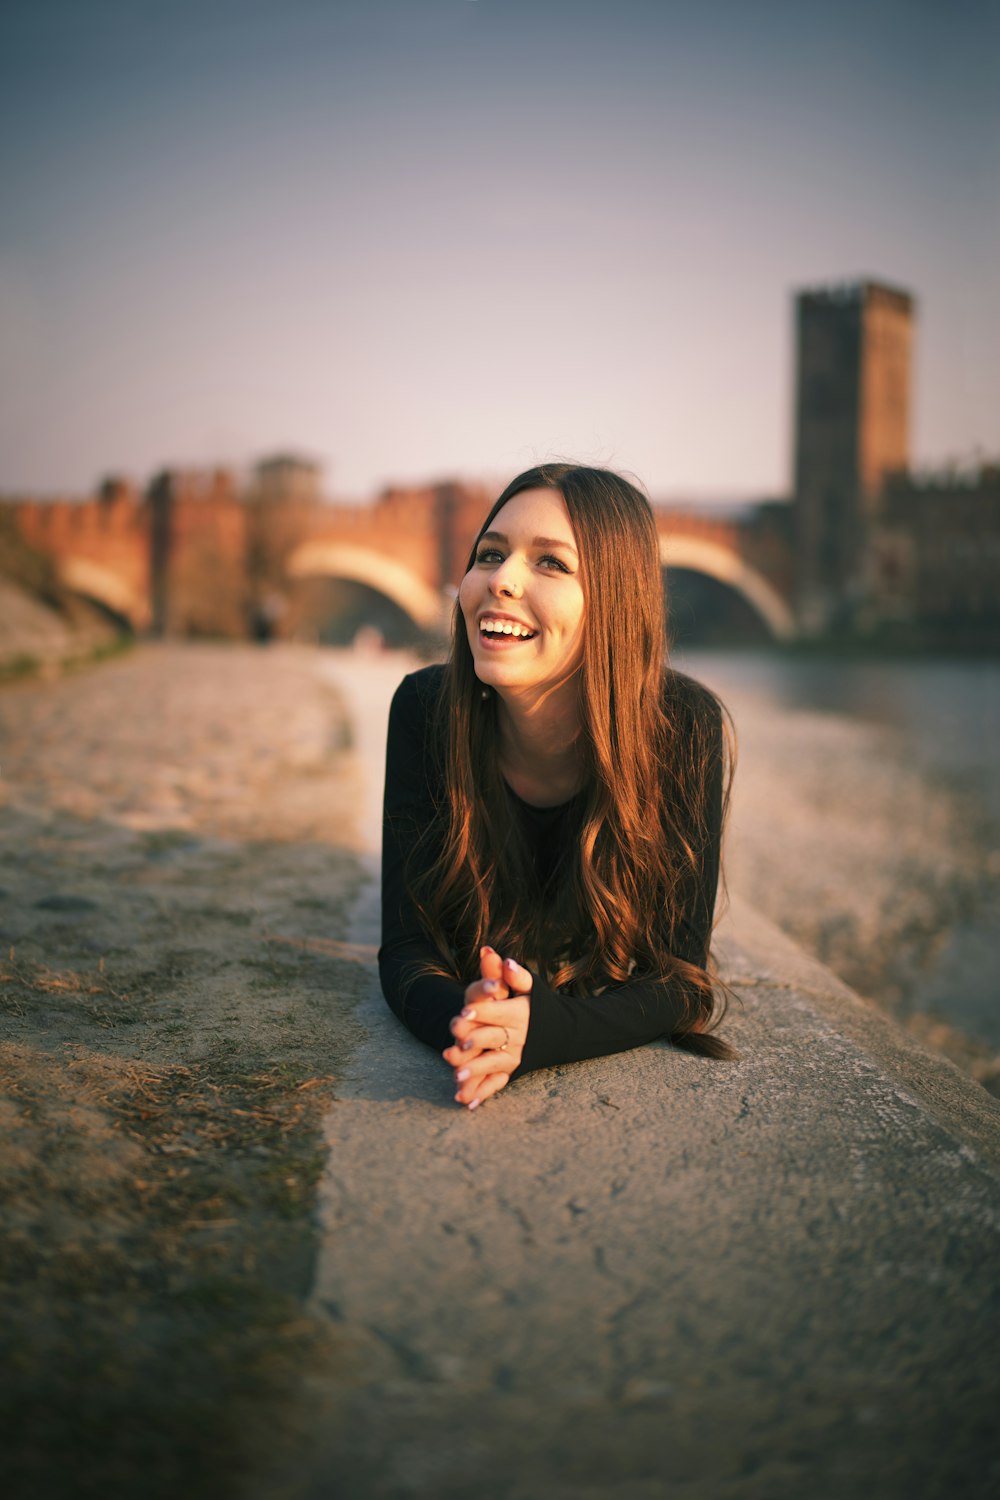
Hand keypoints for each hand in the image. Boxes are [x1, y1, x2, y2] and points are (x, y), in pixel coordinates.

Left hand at [442, 947, 531, 1109]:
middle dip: (474, 1041)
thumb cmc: (537, 1005)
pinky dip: (483, 1093)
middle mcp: (518, 1037)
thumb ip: (517, 976)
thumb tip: (507, 961)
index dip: (481, 1010)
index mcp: (520, 1014)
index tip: (464, 1010)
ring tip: (456, 1076)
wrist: (561, 1032)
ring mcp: (516, 1056)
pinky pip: (497, 1083)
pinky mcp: (513, 1071)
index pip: (498, 1011)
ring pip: (493, 1064)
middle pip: (493, 1038)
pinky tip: (467, 1103)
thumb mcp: (531, 988)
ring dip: (475, 1072)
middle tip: (455, 1046)